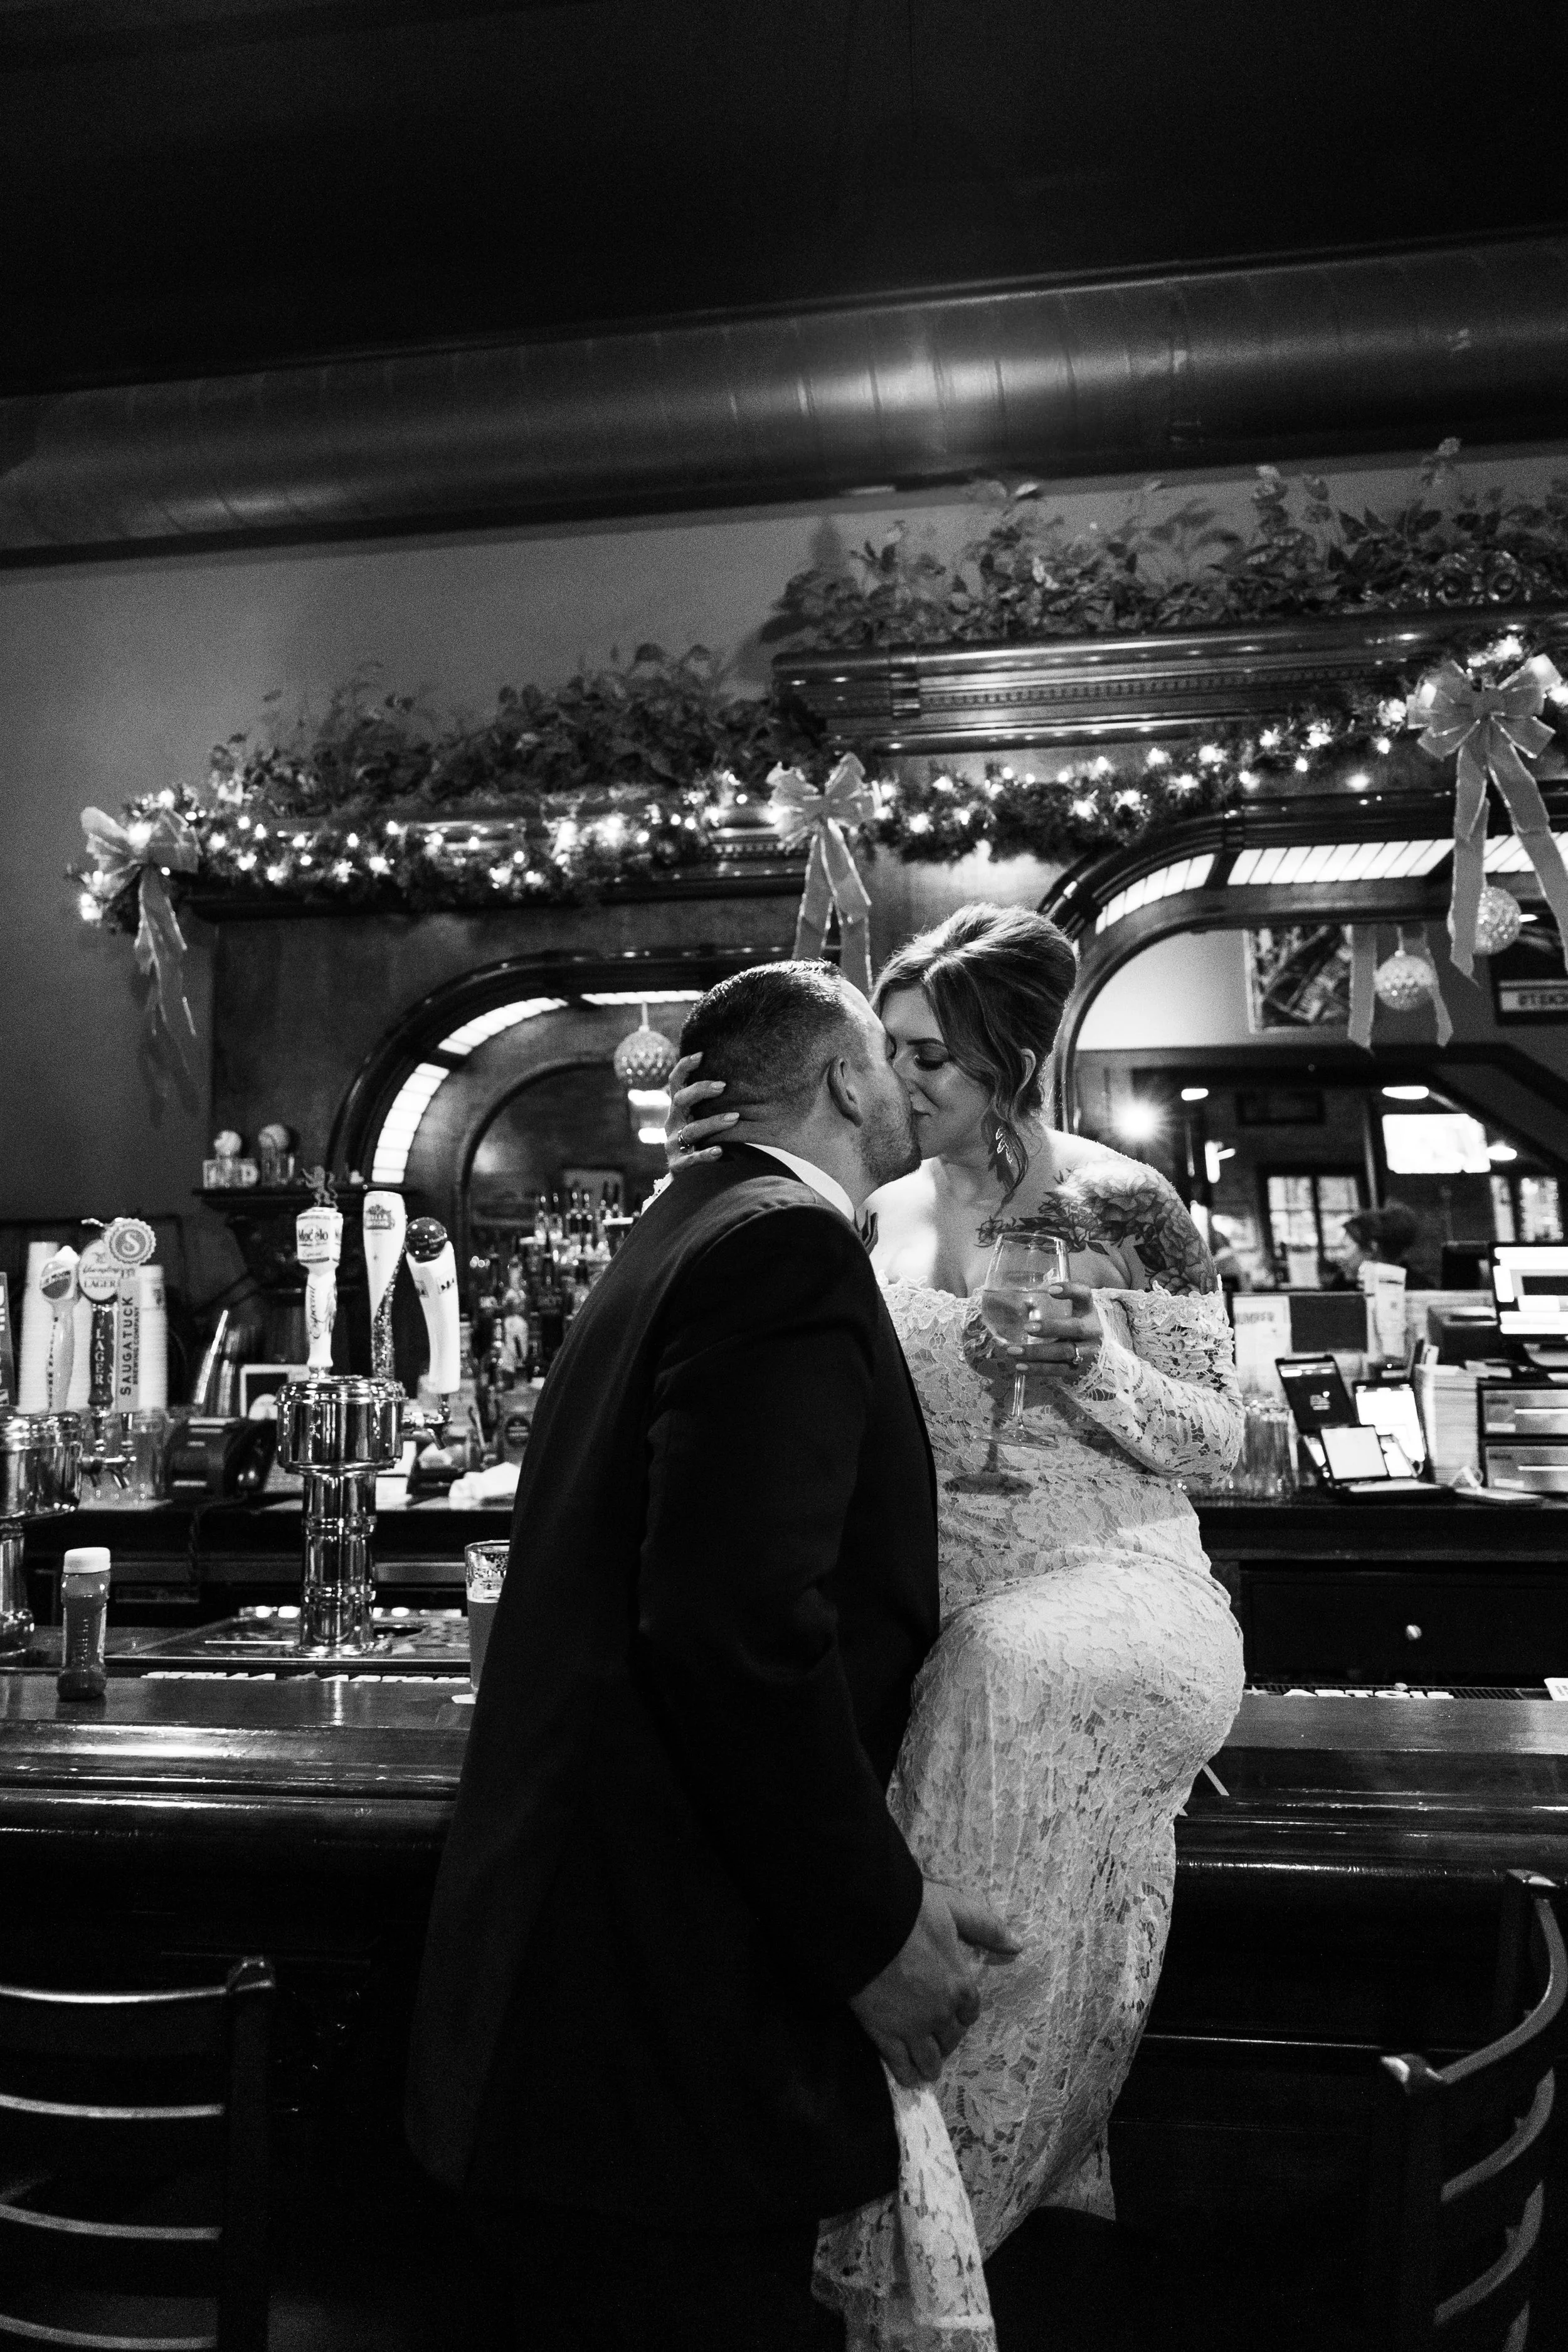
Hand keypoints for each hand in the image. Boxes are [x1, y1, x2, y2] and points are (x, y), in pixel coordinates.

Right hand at [664, 1052, 738, 1168]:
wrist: (687, 1178)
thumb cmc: (702, 1142)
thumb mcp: (702, 1119)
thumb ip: (711, 1103)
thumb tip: (740, 1079)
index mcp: (678, 1110)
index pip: (676, 1083)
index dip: (685, 1067)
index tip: (701, 1055)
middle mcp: (672, 1123)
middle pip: (680, 1101)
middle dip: (700, 1091)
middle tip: (723, 1086)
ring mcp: (673, 1144)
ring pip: (691, 1130)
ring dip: (713, 1123)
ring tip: (734, 1118)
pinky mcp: (677, 1165)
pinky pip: (690, 1159)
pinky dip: (705, 1154)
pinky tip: (720, 1151)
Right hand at [849, 1879, 1020, 2087]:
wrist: (866, 1924)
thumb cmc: (911, 1912)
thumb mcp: (954, 1909)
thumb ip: (986, 1927)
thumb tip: (1018, 1945)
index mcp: (960, 1984)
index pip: (970, 2011)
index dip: (963, 2014)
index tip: (957, 2016)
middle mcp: (941, 2012)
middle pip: (951, 2038)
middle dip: (947, 2041)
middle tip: (939, 2042)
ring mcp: (913, 2028)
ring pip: (929, 2058)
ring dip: (932, 2065)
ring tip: (928, 2070)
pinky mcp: (884, 2034)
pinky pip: (899, 2064)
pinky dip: (906, 2074)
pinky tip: (908, 2077)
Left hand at [1002, 1281, 1101, 1377]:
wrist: (1096, 1350)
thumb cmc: (1075, 1324)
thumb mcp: (1070, 1310)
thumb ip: (1050, 1305)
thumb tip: (1018, 1302)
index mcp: (1088, 1310)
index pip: (1084, 1295)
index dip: (1070, 1290)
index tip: (1050, 1289)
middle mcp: (1092, 1330)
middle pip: (1075, 1328)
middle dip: (1051, 1328)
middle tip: (1027, 1327)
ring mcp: (1089, 1351)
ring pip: (1064, 1352)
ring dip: (1037, 1353)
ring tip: (1013, 1351)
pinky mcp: (1080, 1369)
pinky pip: (1058, 1370)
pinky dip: (1038, 1369)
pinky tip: (1020, 1366)